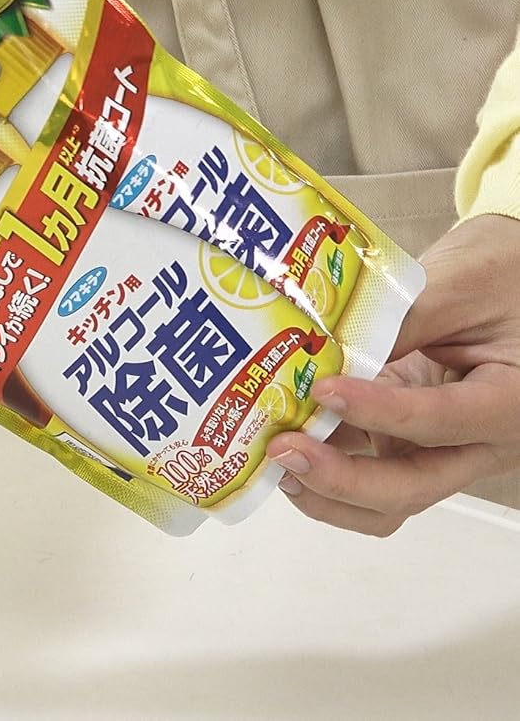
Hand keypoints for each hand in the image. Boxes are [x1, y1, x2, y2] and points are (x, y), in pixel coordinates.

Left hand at [267, 215, 519, 535]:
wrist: (514, 278)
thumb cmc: (502, 275)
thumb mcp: (459, 286)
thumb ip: (401, 322)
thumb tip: (328, 353)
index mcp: (510, 404)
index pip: (441, 422)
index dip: (379, 413)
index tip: (324, 389)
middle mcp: (478, 442)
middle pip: (411, 488)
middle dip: (341, 480)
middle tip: (285, 450)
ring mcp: (440, 447)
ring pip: (386, 497)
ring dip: (326, 486)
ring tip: (276, 457)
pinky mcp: (408, 439)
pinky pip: (368, 467)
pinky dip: (326, 462)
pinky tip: (286, 439)